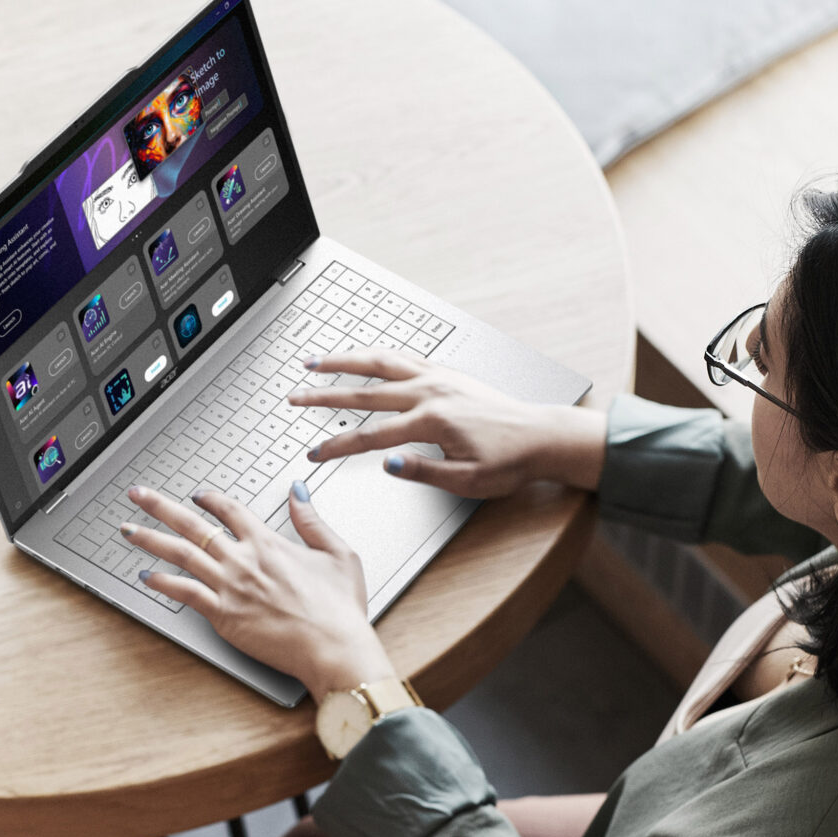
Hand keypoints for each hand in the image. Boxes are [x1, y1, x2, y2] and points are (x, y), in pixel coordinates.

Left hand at [120, 481, 394, 701]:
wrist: (333, 647)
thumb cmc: (340, 609)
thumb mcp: (338, 553)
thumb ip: (312, 520)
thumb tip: (298, 492)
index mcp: (268, 543)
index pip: (230, 510)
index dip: (210, 499)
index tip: (197, 495)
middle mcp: (243, 560)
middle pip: (192, 524)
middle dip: (160, 506)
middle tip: (138, 495)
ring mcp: (229, 587)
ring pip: (180, 555)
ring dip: (150, 540)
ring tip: (128, 530)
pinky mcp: (223, 615)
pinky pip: (184, 593)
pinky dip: (163, 583)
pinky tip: (146, 576)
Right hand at [293, 351, 605, 495]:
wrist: (541, 436)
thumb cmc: (509, 461)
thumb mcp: (467, 481)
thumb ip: (423, 471)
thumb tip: (387, 463)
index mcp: (431, 421)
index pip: (371, 437)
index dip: (337, 446)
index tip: (314, 452)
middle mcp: (430, 392)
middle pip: (364, 393)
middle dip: (325, 396)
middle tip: (295, 397)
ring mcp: (438, 377)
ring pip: (381, 362)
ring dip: (345, 361)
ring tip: (315, 362)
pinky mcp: (447, 372)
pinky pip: (403, 357)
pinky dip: (377, 355)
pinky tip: (363, 356)